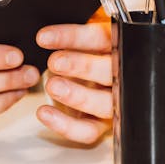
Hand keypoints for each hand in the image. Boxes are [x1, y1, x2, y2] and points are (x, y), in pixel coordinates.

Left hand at [35, 14, 112, 144]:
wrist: (89, 81)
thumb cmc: (84, 57)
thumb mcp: (82, 40)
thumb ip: (72, 36)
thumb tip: (46, 33)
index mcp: (118, 47)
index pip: (101, 38)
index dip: (73, 36)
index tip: (44, 37)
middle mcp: (120, 75)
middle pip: (110, 71)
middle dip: (82, 66)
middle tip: (55, 62)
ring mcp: (113, 102)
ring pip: (103, 103)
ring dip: (77, 95)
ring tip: (52, 86)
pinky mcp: (102, 125)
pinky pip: (88, 130)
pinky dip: (66, 125)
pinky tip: (45, 113)